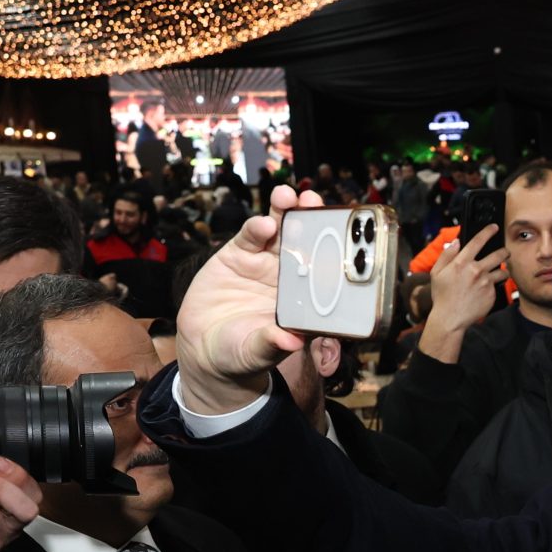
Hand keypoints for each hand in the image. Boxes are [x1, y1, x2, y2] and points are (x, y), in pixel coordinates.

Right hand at [175, 183, 317, 412]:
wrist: (206, 349)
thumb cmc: (242, 354)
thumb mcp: (256, 354)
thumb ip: (271, 345)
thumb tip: (290, 343)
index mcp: (306, 298)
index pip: (327, 270)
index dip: (336, 252)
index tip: (345, 237)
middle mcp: (291, 277)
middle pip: (308, 242)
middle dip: (313, 220)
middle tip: (316, 203)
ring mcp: (265, 264)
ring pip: (281, 231)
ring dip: (286, 212)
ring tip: (289, 197)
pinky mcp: (239, 256)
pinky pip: (251, 237)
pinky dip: (256, 228)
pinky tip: (264, 224)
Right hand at [423, 224, 503, 364]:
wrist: (450, 319)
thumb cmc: (442, 296)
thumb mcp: (436, 273)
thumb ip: (446, 256)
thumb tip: (456, 243)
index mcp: (461, 263)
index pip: (478, 241)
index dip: (488, 231)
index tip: (494, 227)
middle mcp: (476, 270)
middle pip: (499, 254)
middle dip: (504, 252)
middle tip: (504, 253)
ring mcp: (486, 283)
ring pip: (502, 272)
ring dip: (501, 271)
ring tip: (496, 274)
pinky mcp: (492, 294)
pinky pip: (497, 286)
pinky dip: (493, 287)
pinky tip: (485, 291)